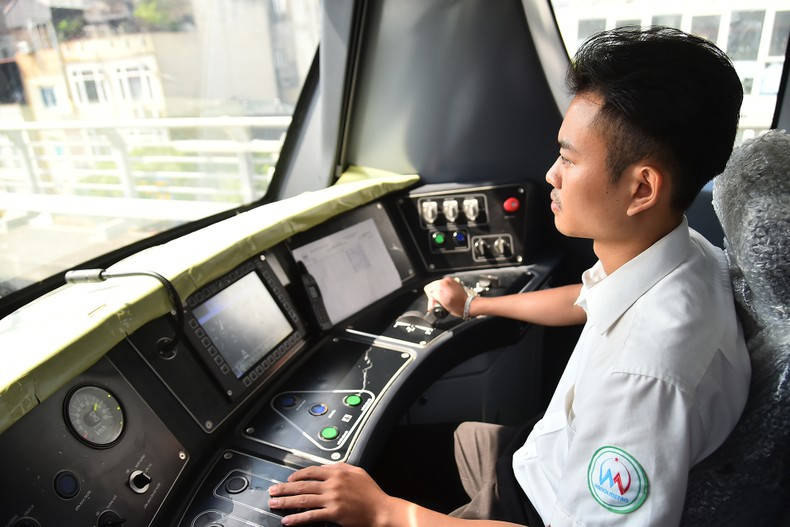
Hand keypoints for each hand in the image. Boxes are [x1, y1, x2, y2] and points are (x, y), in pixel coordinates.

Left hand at [268, 463, 392, 526]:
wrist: (381, 509)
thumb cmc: (371, 493)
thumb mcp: (357, 472)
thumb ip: (340, 468)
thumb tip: (326, 467)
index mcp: (337, 472)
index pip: (311, 471)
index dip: (297, 475)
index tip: (288, 479)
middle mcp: (332, 483)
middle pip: (302, 485)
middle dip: (284, 488)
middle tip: (272, 491)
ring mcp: (332, 498)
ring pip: (303, 499)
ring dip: (285, 502)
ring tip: (274, 504)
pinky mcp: (333, 513)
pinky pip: (311, 515)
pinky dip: (297, 518)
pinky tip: (288, 520)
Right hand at [424, 277, 468, 317]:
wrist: (468, 305)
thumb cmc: (458, 305)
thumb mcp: (443, 303)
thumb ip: (434, 297)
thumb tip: (431, 296)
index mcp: (443, 283)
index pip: (429, 288)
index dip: (430, 297)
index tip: (434, 302)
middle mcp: (447, 280)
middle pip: (433, 287)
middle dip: (434, 295)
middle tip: (437, 302)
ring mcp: (451, 281)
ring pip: (439, 287)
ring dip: (439, 294)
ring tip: (443, 301)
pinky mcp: (454, 284)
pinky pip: (445, 287)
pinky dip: (444, 292)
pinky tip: (447, 298)